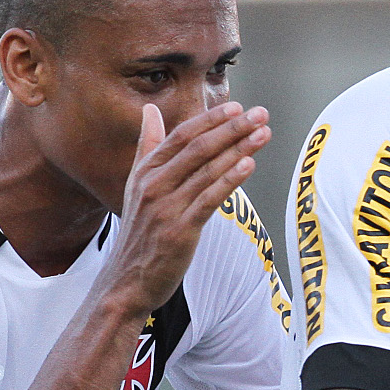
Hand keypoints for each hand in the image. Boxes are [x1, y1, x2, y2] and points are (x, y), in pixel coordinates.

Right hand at [103, 101, 271, 311]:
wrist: (126, 282)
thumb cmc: (139, 234)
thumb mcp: (137, 185)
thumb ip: (147, 146)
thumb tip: (150, 110)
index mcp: (146, 172)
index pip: (181, 135)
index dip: (211, 119)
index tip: (237, 106)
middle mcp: (154, 185)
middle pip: (198, 148)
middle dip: (232, 128)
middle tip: (260, 114)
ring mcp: (165, 208)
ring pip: (207, 171)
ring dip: (239, 150)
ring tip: (263, 134)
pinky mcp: (179, 231)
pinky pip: (208, 200)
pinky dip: (229, 180)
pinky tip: (249, 165)